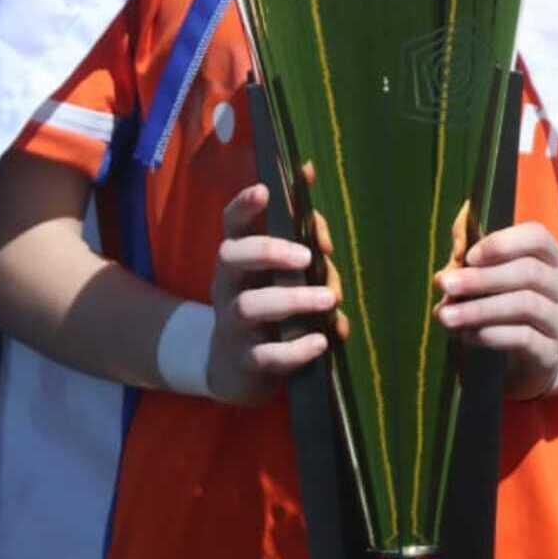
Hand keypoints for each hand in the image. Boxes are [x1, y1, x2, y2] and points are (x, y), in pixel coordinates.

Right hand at [206, 184, 335, 404]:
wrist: (234, 369)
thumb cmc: (270, 309)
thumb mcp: (283, 274)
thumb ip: (305, 245)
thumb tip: (322, 221)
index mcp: (238, 260)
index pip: (232, 225)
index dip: (243, 205)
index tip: (265, 189)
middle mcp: (228, 287)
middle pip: (232, 257)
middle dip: (268, 251)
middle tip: (308, 256)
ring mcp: (233, 325)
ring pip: (249, 306)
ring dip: (292, 299)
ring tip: (329, 299)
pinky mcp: (245, 361)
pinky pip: (266, 355)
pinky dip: (296, 350)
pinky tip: (322, 341)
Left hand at [433, 223, 557, 400]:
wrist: (528, 361)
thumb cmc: (503, 309)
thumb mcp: (487, 280)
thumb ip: (471, 263)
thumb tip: (450, 257)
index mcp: (552, 259)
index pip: (537, 238)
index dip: (502, 243)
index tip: (468, 256)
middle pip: (530, 272)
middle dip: (482, 278)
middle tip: (445, 285)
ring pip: (526, 306)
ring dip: (480, 309)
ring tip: (446, 316)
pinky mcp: (551, 354)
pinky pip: (523, 339)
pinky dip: (490, 334)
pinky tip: (465, 335)